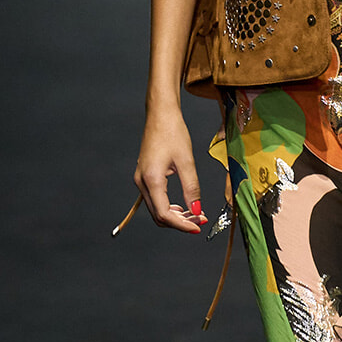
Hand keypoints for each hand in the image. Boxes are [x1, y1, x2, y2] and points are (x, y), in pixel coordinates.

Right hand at [134, 105, 206, 232]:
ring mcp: (140, 180)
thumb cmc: (173, 132)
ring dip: (175, 216)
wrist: (160, 115)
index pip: (165, 214)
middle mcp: (142, 182)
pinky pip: (155, 200)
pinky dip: (169, 207)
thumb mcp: (186, 161)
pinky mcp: (144, 176)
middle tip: (200, 220)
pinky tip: (183, 205)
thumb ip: (192, 188)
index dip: (182, 225)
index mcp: (152, 179)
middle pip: (159, 216)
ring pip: (156, 209)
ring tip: (195, 214)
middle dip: (180, 222)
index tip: (198, 227)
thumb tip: (197, 210)